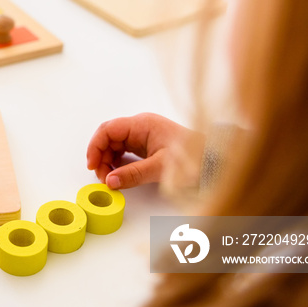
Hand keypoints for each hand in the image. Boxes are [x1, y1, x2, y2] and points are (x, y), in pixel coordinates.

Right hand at [86, 113, 202, 189]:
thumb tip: (110, 182)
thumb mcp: (161, 168)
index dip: (95, 146)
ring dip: (108, 160)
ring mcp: (143, 135)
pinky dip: (118, 162)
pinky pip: (124, 150)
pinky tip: (119, 173)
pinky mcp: (146, 145)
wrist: (215, 159)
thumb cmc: (194, 158)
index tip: (92, 165)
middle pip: (109, 136)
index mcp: (142, 124)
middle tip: (101, 176)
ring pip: (115, 144)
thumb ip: (133, 174)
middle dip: (100, 155)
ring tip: (109, 178)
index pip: (108, 129)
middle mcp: (140, 126)